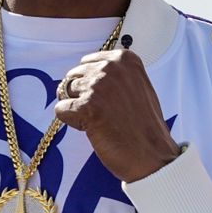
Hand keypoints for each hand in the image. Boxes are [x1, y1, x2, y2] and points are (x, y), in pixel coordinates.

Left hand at [54, 49, 180, 181]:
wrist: (152, 153)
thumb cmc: (145, 125)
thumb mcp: (136, 85)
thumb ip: (114, 75)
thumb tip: (86, 74)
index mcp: (124, 59)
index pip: (87, 62)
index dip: (90, 82)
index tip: (105, 98)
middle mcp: (111, 67)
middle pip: (74, 75)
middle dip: (80, 94)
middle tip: (100, 112)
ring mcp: (97, 86)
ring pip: (65, 91)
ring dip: (76, 108)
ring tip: (97, 120)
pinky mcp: (85, 107)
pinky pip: (60, 109)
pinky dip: (70, 121)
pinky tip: (91, 128)